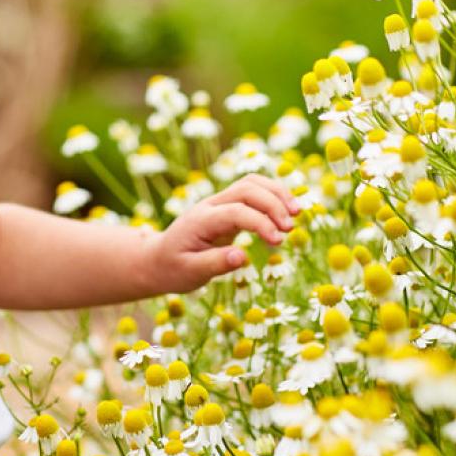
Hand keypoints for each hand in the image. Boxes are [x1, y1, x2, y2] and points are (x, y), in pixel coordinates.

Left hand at [141, 175, 301, 294]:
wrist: (158, 258)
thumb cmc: (173, 268)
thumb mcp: (189, 273)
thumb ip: (215, 264)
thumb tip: (242, 257)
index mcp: (200, 220)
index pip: (236, 211)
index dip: (261, 222)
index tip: (278, 242)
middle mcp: (211, 204)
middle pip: (247, 188)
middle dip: (273, 204)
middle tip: (291, 229)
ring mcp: (220, 202)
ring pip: (252, 182)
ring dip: (277, 194)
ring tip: (297, 214)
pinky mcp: (228, 206)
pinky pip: (253, 190)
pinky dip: (273, 195)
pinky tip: (288, 210)